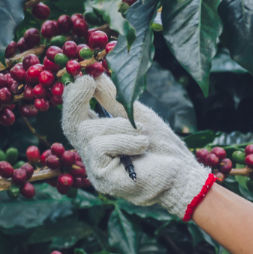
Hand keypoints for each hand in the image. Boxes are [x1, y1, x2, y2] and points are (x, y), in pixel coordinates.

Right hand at [60, 74, 211, 216]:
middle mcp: (92, 155)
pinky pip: (101, 147)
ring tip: (143, 134)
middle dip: (76, 101)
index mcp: (99, 139)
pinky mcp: (102, 179)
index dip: (74, 97)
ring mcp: (95, 169)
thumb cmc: (162, 148)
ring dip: (120, 126)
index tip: (85, 78)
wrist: (182, 175)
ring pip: (89, 132)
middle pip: (70, 125)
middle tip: (88, 81)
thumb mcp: (135, 116)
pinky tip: (142, 146)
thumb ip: (114, 99)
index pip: (76, 117)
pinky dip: (124, 140)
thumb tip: (96, 75)